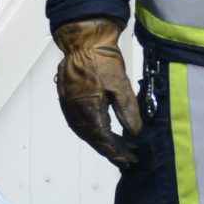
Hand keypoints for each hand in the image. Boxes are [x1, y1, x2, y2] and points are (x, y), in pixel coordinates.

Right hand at [52, 18, 142, 166]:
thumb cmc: (102, 61)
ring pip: (87, 132)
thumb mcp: (121, 86)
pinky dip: (94, 131)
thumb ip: (128, 112)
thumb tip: (135, 133)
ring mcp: (69, 107)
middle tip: (129, 158)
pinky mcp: (68, 101)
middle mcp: (75, 113)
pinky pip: (81, 122)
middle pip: (94, 140)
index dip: (117, 153)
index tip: (130, 161)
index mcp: (88, 111)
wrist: (84, 42)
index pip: (104, 141)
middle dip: (112, 150)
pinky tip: (105, 131)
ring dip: (103, 141)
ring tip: (121, 147)